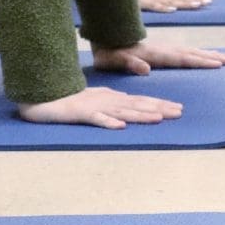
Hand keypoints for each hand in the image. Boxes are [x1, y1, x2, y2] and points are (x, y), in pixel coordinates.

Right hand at [17, 85, 182, 128]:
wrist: (45, 97)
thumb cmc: (72, 101)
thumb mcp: (97, 103)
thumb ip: (114, 106)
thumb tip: (131, 116)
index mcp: (113, 98)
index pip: (141, 101)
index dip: (160, 105)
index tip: (179, 109)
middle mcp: (108, 101)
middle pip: (137, 105)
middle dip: (159, 108)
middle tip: (179, 113)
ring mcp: (95, 107)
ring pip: (121, 111)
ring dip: (139, 115)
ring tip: (157, 119)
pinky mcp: (81, 114)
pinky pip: (96, 119)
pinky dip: (108, 122)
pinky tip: (120, 127)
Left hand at [92, 40, 224, 75]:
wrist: (102, 35)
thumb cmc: (106, 52)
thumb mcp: (112, 59)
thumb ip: (128, 62)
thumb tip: (145, 69)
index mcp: (154, 53)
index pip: (181, 58)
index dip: (199, 61)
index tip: (217, 63)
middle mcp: (163, 49)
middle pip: (192, 53)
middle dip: (212, 57)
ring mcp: (163, 48)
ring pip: (191, 51)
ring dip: (210, 54)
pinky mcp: (162, 50)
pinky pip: (185, 52)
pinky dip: (199, 54)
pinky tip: (207, 56)